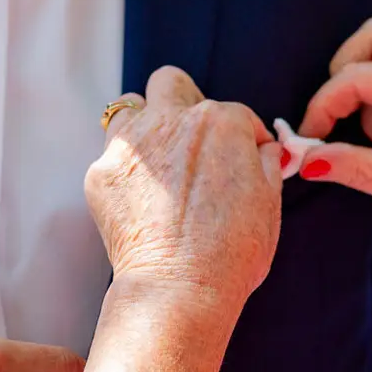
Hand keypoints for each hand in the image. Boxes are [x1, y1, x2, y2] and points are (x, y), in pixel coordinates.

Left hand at [86, 67, 283, 303]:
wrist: (180, 288)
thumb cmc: (232, 251)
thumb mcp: (270, 201)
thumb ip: (267, 162)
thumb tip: (266, 148)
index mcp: (219, 121)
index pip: (234, 113)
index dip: (242, 138)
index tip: (242, 158)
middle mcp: (171, 119)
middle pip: (171, 83)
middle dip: (183, 100)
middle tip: (192, 137)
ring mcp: (132, 145)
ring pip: (130, 107)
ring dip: (144, 124)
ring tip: (158, 159)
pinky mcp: (102, 173)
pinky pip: (113, 157)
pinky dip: (127, 172)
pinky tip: (140, 199)